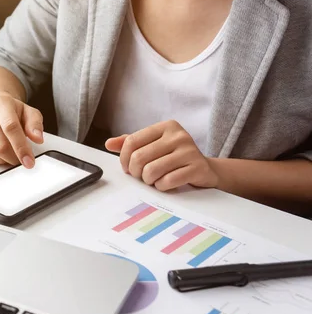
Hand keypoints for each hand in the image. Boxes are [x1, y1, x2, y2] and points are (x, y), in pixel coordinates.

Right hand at [0, 92, 43, 167]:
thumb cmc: (12, 112)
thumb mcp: (29, 113)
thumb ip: (35, 124)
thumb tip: (37, 137)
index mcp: (2, 103)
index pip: (10, 128)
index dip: (21, 147)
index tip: (29, 161)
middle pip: (0, 146)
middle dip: (14, 158)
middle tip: (22, 159)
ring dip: (5, 160)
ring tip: (10, 150)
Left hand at [104, 120, 218, 190]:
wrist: (205, 170)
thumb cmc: (174, 158)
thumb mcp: (153, 146)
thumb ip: (131, 143)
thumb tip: (109, 143)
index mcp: (166, 126)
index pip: (131, 141)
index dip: (124, 158)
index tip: (127, 168)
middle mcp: (178, 135)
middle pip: (139, 157)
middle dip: (135, 172)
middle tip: (140, 176)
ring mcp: (189, 151)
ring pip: (151, 171)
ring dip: (148, 181)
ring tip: (153, 179)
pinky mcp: (197, 168)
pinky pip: (167, 182)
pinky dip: (161, 187)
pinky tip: (165, 184)